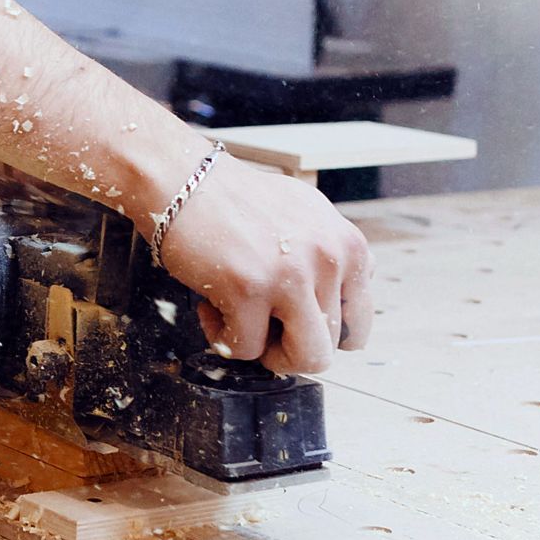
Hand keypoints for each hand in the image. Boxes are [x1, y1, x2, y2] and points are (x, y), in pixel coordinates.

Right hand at [155, 157, 373, 375]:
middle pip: (329, 348)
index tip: (292, 322)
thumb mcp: (306, 216)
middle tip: (258, 324)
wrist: (182, 180)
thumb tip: (341, 296)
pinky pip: (246, 349)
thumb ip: (330, 257)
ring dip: (264, 350)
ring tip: (237, 319)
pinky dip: (223, 338)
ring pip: (302, 359)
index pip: (357, 322)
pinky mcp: (249, 290)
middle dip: (288, 347)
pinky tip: (210, 305)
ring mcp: (290, 276)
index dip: (320, 332)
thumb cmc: (235, 200)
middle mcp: (329, 260)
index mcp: (348, 246)